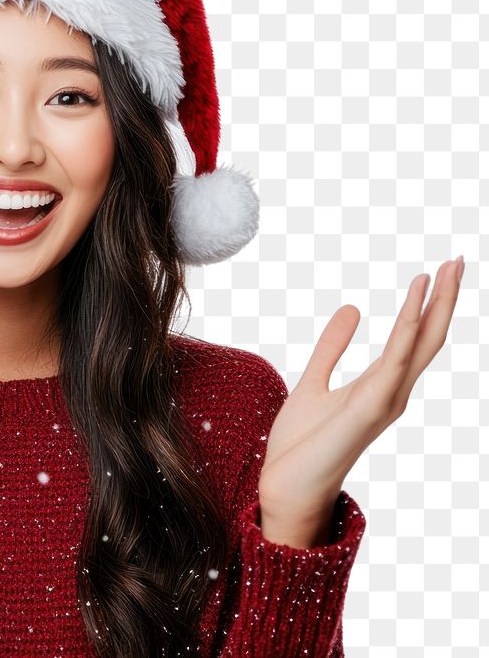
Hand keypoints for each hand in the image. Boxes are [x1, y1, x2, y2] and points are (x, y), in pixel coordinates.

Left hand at [257, 257, 463, 524]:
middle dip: (445, 299)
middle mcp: (391, 393)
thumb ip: (332, 348)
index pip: (413, 339)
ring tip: (444, 268)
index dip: (428, 305)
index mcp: (380, 387)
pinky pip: (394, 360)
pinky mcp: (368, 408)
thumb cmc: (301, 445)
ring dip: (434, 305)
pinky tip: (414, 300)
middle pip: (427, 338)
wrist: (285, 486)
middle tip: (459, 259)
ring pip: (419, 344)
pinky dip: (406, 328)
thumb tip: (352, 307)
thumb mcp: (313, 382)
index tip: (438, 270)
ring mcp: (384, 401)